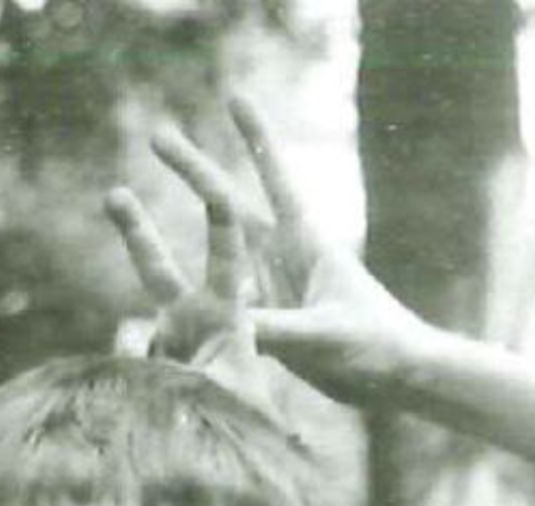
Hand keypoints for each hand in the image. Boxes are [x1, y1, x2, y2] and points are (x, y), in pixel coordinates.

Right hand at [106, 95, 435, 402]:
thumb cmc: (376, 348)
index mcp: (308, 245)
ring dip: (187, 235)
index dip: (256, 138)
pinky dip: (197, 294)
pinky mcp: (272, 323)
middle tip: (156, 134)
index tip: (233, 96)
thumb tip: (227, 326)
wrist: (399, 380)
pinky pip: (225, 302)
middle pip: (231, 205)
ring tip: (136, 218)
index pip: (276, 179)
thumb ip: (278, 331)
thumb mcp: (325, 336)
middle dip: (195, 169)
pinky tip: (161, 300)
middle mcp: (286, 259)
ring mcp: (276, 289)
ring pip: (221, 253)